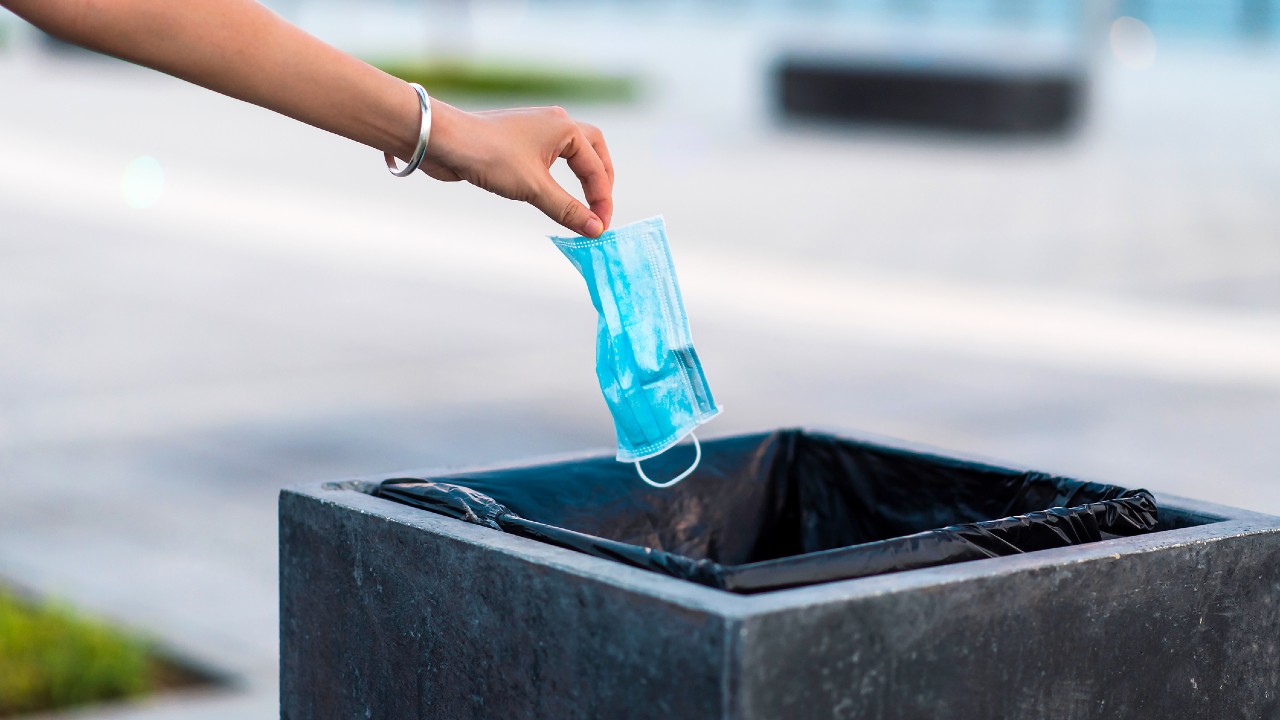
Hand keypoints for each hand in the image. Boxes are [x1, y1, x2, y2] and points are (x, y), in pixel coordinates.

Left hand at [422, 102, 613, 237]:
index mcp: (565, 127)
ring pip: (572, 151)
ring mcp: (536, 129)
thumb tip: (595, 229)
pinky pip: (550, 158)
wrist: (444, 140)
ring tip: (584, 202)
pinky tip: (553, 192)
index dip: (601, 200)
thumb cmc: (489, 156)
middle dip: (600, 180)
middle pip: (593, 150)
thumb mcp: (533, 188)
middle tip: (601, 209)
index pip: (596, 168)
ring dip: (582, 176)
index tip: (599, 228)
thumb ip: (567, 209)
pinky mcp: (518, 140)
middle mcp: (554, 123)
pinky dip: (560, 177)